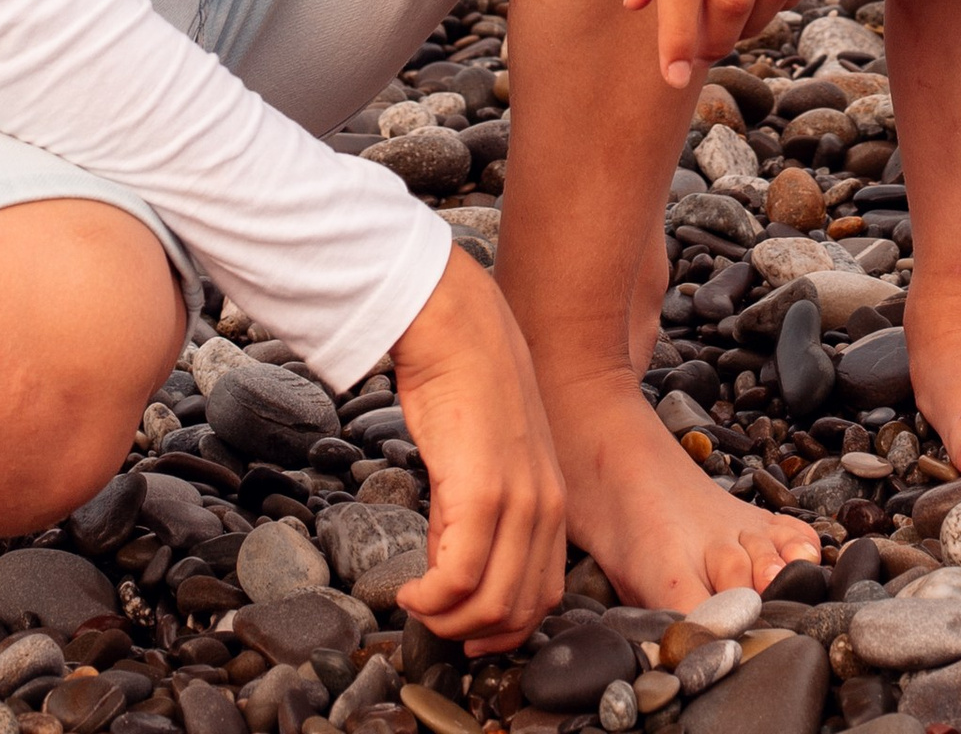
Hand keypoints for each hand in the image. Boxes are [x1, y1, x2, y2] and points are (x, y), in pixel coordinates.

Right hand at [388, 243, 568, 649]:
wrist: (456, 328)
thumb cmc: (463, 387)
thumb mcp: (484, 462)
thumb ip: (478, 515)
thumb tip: (450, 568)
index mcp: (552, 502)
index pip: (543, 596)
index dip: (503, 629)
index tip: (465, 632)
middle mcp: (546, 507)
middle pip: (518, 611)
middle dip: (470, 633)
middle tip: (431, 620)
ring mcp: (519, 501)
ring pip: (491, 604)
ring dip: (445, 621)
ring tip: (416, 604)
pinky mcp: (483, 491)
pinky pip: (459, 577)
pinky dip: (430, 600)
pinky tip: (408, 590)